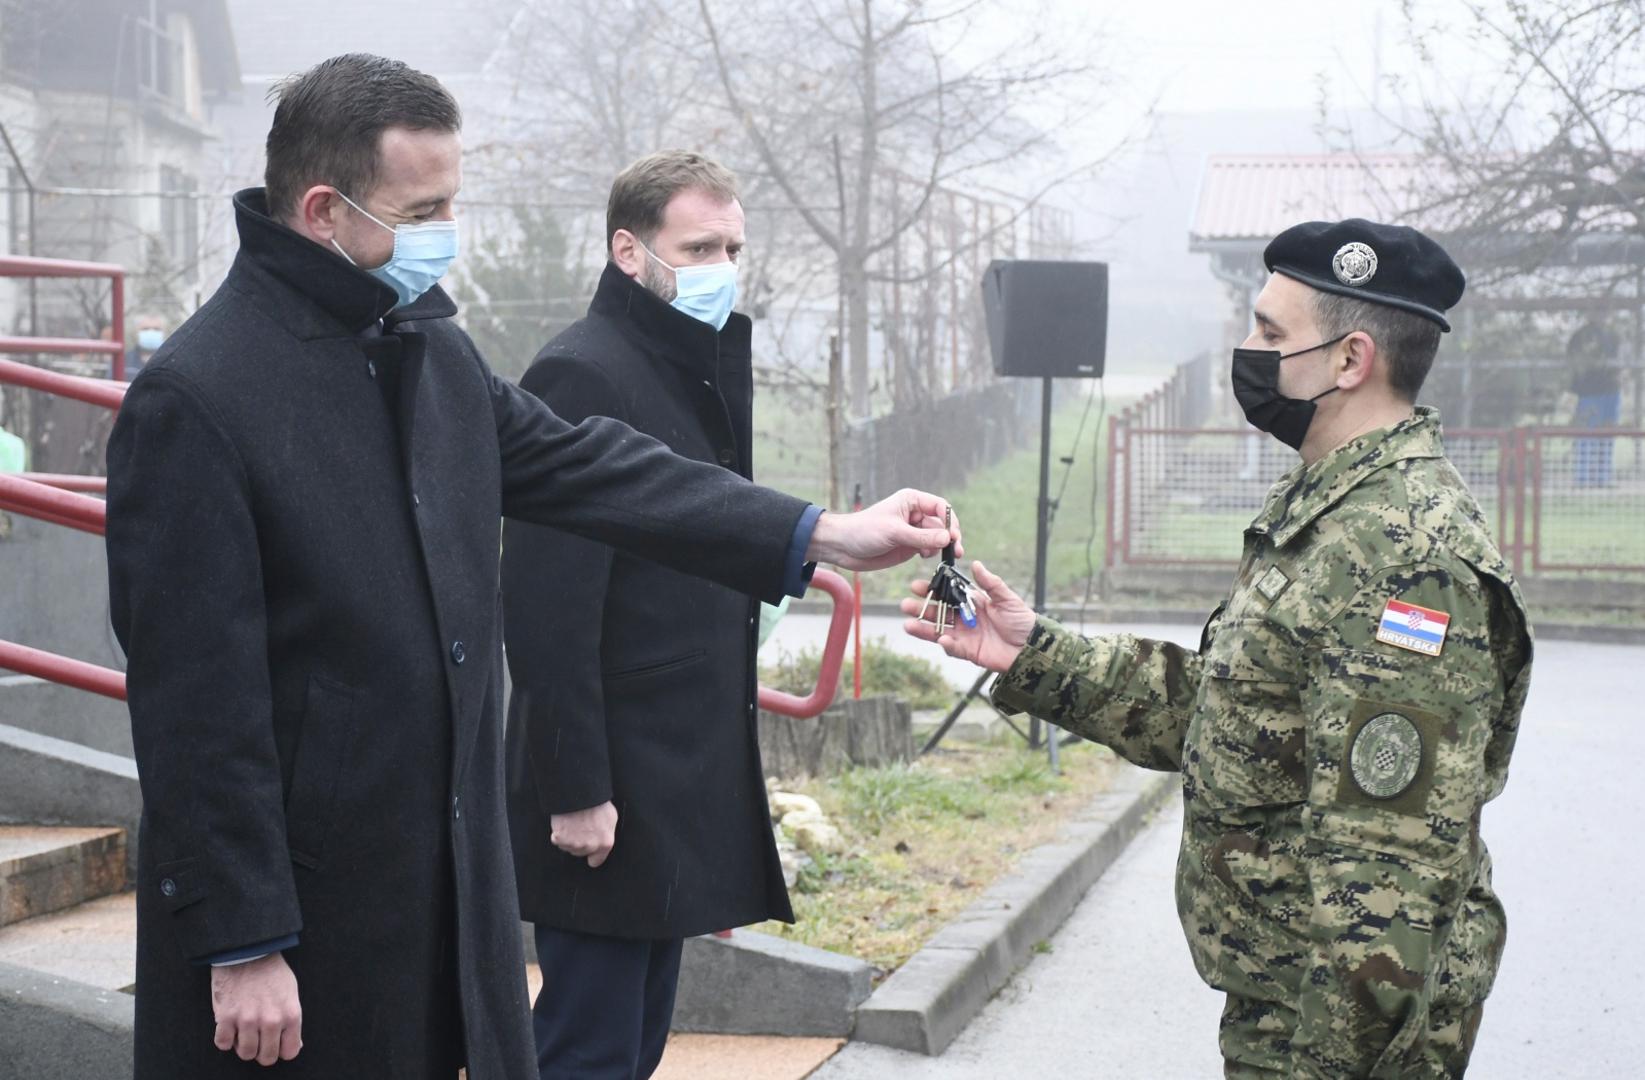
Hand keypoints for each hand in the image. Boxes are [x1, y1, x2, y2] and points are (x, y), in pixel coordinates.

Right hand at [211, 952, 301, 1065]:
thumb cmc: (271, 971)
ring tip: (244, 1031)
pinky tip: (229, 1027)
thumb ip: (291, 1020)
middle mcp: (270, 1020)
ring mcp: (247, 1020)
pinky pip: (222, 1044)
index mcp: (290, 1015)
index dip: (281, 1049)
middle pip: (266, 1058)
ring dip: (243, 1046)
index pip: (289, 1052)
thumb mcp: (291, 993)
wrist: (248, 951)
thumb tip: (294, 1044)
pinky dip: (224, 1039)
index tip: (275, 1043)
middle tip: (258, 1039)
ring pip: (245, 1054)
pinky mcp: (226, 1017)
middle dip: (262, 1051)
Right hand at [551, 800, 617, 866]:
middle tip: (580, 827)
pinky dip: (558, 834)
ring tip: (573, 823)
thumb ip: (607, 834)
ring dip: (568, 839)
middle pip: (580, 853)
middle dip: (580, 843)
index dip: (592, 856)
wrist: (579, 792)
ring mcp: (574, 844)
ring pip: (568, 848)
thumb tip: (604, 840)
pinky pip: (557, 840)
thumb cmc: (596, 802)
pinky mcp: (560, 839)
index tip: (589, 853)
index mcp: (605, 843)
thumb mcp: (611, 818)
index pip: (596, 861)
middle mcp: (590, 846)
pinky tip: (564, 823)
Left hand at [805, 489, 960, 571]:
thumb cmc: (863, 531)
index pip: (940, 507)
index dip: (950, 521)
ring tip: (937, 555)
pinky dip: (931, 553)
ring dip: (940, 547)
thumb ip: (922, 536)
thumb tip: (948, 538)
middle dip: (950, 537)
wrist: (843, 547)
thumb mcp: (894, 532)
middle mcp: (915, 514)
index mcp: (911, 501)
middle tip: (955, 552)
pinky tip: (924, 557)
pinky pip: (928, 548)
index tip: (953, 536)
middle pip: (942, 524)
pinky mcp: (909, 546)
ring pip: (937, 538)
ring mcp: (913, 531)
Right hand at [901, 560, 1036, 671]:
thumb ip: (990, 583)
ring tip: (908, 625)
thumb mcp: (1007, 598)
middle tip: (905, 605)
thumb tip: (976, 564)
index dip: (932, 591)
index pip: (947, 595)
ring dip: (924, 628)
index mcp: (972, 603)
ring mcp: (965, 636)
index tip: (916, 586)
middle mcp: (964, 619)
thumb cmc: (1022, 621)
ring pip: (939, 631)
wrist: (1031, 647)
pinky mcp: (969, 652)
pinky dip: (947, 644)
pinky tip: (941, 640)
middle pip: (938, 613)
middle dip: (921, 609)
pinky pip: (953, 648)